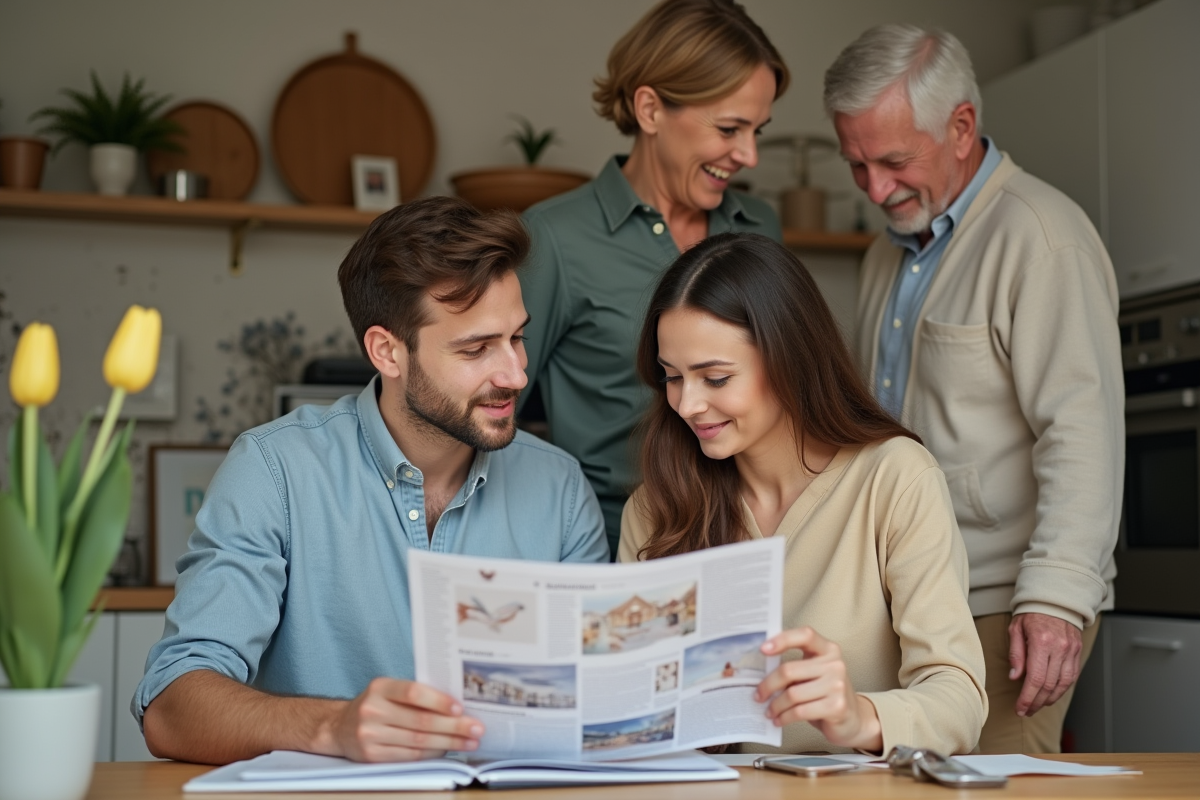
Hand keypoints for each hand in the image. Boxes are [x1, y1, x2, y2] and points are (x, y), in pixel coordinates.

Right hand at [329, 678, 483, 761]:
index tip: (461, 708)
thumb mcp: (388, 691)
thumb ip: (415, 695)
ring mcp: (370, 735)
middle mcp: (372, 710)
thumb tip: (456, 705)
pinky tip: (446, 750)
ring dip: (448, 743)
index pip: (413, 693)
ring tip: (469, 742)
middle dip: (454, 727)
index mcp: (380, 687)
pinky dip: (432, 753)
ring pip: (418, 741)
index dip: (439, 701)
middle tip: (477, 729)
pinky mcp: (372, 756)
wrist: (338, 727)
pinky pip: (409, 756)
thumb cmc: (375, 705)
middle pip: (420, 721)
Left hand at [754, 627, 881, 751]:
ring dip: (775, 706)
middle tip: (758, 695)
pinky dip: (785, 717)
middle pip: (789, 670)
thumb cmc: (825, 693)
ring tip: (769, 711)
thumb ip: (795, 668)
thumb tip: (761, 673)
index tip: (762, 649)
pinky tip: (779, 720)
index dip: (783, 639)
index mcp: (828, 649)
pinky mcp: (837, 707)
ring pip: (792, 694)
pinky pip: (800, 711)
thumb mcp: (814, 674)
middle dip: (768, 685)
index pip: (805, 635)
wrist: (853, 719)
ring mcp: (837, 685)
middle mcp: (835, 664)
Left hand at [1008, 612, 1082, 716]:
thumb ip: (1016, 653)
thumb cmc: (1032, 613)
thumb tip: (1015, 677)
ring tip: (1037, 705)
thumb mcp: (1016, 628)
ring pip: (1063, 684)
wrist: (1055, 599)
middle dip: (1036, 702)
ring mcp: (1071, 651)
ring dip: (1050, 699)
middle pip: (1049, 685)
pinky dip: (1061, 689)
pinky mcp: (1077, 652)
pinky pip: (1072, 676)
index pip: (1036, 678)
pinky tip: (1051, 695)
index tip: (1020, 708)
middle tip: (1026, 710)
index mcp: (1041, 641)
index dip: (1028, 697)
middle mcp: (1059, 648)